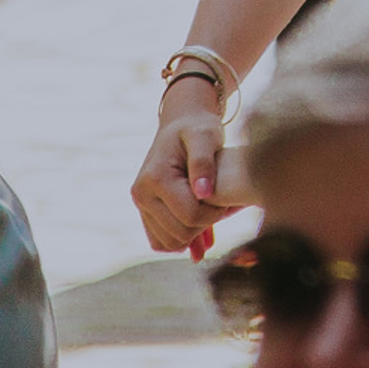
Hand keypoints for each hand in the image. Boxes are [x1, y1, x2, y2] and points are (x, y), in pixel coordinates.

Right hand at [133, 80, 232, 257]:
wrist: (181, 124)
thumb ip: (204, 162)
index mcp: (155, 178)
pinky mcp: (146, 213)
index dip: (215, 212)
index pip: (191, 215)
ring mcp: (141, 205)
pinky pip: (162, 242)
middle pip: (180, 233)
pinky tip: (202, 230)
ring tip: (211, 212)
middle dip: (206, 223)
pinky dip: (182, 240)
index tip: (227, 198)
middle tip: (221, 204)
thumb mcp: (206, 135)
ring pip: (171, 243)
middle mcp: (142, 194)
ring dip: (194, 235)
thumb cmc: (197, 128)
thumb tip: (203, 193)